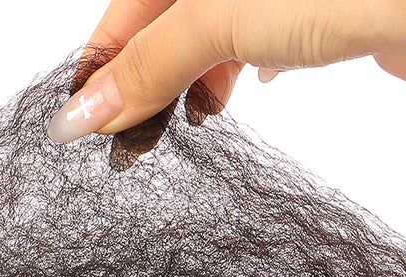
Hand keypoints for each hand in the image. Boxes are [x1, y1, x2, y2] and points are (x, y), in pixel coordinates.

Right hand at [48, 0, 405, 143]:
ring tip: (198, 116)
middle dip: (154, 73)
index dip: (105, 61)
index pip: (131, 3)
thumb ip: (149, 65)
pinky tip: (249, 89)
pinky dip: (248, 64)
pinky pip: (264, 34)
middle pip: (172, 15)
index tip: (82, 122)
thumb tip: (85, 114)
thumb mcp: (216, 18)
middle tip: (137, 134)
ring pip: (218, 27)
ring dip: (200, 75)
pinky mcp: (323, 5)